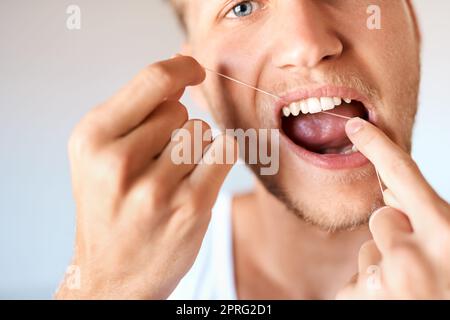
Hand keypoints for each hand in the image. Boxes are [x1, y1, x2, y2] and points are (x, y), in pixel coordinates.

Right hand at [55, 56, 236, 298]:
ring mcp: (157, 188)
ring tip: (169, 179)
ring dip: (193, 150)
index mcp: (91, 140)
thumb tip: (181, 65)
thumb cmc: (109, 209)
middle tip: (154, 163)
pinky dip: (216, 159)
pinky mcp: (191, 207)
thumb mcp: (99, 155)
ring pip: (202, 132)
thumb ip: (136, 110)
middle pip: (178, 110)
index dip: (180, 67)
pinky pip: (224, 151)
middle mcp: (118, 162)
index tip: (193, 69)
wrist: (113, 275)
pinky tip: (197, 180)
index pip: (152, 81)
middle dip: (174, 128)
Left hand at [336, 118, 449, 299]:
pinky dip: (371, 289)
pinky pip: (357, 278)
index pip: (403, 174)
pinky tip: (394, 302)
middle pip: (381, 217)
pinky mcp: (360, 300)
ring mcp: (384, 282)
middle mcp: (413, 258)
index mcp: (447, 235)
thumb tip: (391, 193)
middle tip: (422, 264)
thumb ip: (430, 219)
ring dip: (385, 265)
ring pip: (368, 249)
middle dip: (397, 233)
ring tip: (413, 289)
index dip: (377, 145)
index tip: (355, 127)